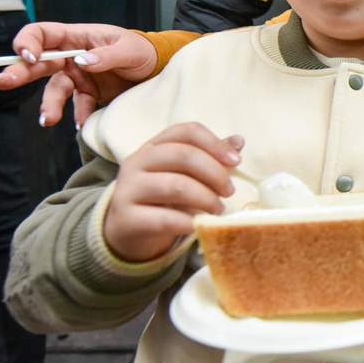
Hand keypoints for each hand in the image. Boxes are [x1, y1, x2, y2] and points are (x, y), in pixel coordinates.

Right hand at [0, 22, 159, 127]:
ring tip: (48, 119)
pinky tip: (80, 124)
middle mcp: (72, 56)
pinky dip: (78, 116)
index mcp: (78, 37)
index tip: (29, 56)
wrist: (158, 71)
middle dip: (19, 72)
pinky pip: (77, 107)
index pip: (42, 33)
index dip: (28, 42)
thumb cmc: (143, 51)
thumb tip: (81, 61)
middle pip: (38, 63)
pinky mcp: (88, 94)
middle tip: (1, 83)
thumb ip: (106, 56)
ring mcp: (78, 77)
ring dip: (49, 104)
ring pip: (55, 90)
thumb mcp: (130, 50)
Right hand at [103, 124, 242, 261]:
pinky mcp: (127, 218)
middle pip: (183, 155)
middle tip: (229, 191)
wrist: (125, 230)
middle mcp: (137, 162)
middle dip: (214, 173)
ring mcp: (128, 189)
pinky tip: (199, 225)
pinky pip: (164, 219)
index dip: (214, 143)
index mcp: (153, 146)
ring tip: (217, 210)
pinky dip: (189, 222)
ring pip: (175, 186)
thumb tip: (238, 141)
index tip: (236, 161)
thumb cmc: (160, 198)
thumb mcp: (182, 175)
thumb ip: (209, 158)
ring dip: (206, 199)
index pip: (186, 131)